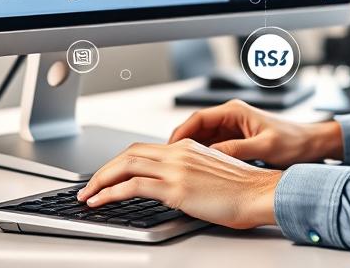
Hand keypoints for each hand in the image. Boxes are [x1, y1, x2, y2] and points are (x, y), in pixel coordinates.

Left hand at [76, 138, 280, 228]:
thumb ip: (189, 175)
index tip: (107, 175)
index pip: (142, 149)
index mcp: (186, 147)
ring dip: (100, 181)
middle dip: (104, 170)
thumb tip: (173, 188)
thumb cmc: (243, 190)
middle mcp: (178, 152)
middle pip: (128, 154)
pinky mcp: (176, 187)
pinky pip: (132, 186)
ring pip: (125, 166)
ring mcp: (176, 168)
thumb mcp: (211, 174)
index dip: (119, 162)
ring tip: (87, 195)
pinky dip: (110, 192)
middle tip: (89, 186)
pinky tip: (100, 202)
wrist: (261, 192)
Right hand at [168, 98, 343, 166]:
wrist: (312, 145)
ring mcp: (233, 129)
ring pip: (203, 140)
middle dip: (181, 145)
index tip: (169, 149)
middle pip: (196, 129)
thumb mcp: (265, 148)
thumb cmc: (294, 142)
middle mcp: (231, 117)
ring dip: (191, 153)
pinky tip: (198, 173)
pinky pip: (213, 148)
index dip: (181, 133)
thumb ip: (237, 150)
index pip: (198, 118)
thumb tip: (211, 156)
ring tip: (179, 170)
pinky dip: (203, 159)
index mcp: (235, 111)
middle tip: (168, 163)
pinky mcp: (237, 141)